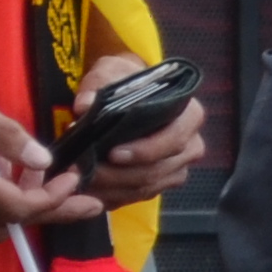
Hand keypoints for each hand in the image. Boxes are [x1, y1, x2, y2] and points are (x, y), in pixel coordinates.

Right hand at [0, 64, 92, 236]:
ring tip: (49, 183)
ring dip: (24, 211)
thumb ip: (4, 133)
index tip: (75, 178)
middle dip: (52, 212)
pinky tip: (13, 180)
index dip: (53, 199)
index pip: (15, 207)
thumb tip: (42, 159)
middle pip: (9, 223)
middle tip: (89, 201)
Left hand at [72, 48, 204, 211]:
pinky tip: (89, 190)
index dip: (146, 150)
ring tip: (80, 179)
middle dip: (118, 175)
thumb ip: (98, 87)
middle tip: (84, 171)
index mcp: (189, 115)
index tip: (113, 153)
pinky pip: (137, 197)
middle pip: (158, 170)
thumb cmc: (127, 83)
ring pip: (147, 187)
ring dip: (112, 188)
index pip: (174, 139)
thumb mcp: (112, 74)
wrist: (131, 95)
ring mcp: (178, 167)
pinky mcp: (162, 183)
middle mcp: (191, 144)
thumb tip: (85, 105)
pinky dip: (112, 196)